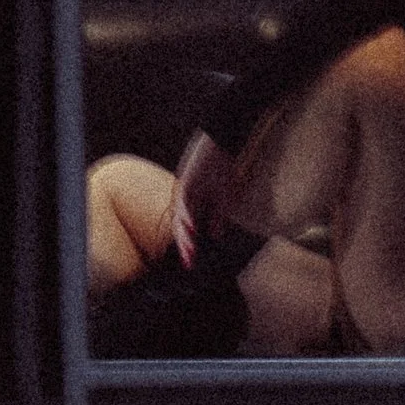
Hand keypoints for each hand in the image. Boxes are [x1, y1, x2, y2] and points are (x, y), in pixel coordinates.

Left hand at [171, 129, 234, 266]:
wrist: (223, 141)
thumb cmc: (224, 166)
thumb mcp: (225, 198)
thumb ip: (219, 216)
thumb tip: (215, 236)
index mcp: (191, 202)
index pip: (187, 228)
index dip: (188, 245)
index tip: (192, 263)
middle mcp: (184, 197)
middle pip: (179, 225)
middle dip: (184, 245)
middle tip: (189, 263)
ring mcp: (183, 188)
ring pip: (179, 216)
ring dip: (183, 234)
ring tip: (188, 251)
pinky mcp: (186, 179)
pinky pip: (184, 201)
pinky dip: (187, 215)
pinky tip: (191, 229)